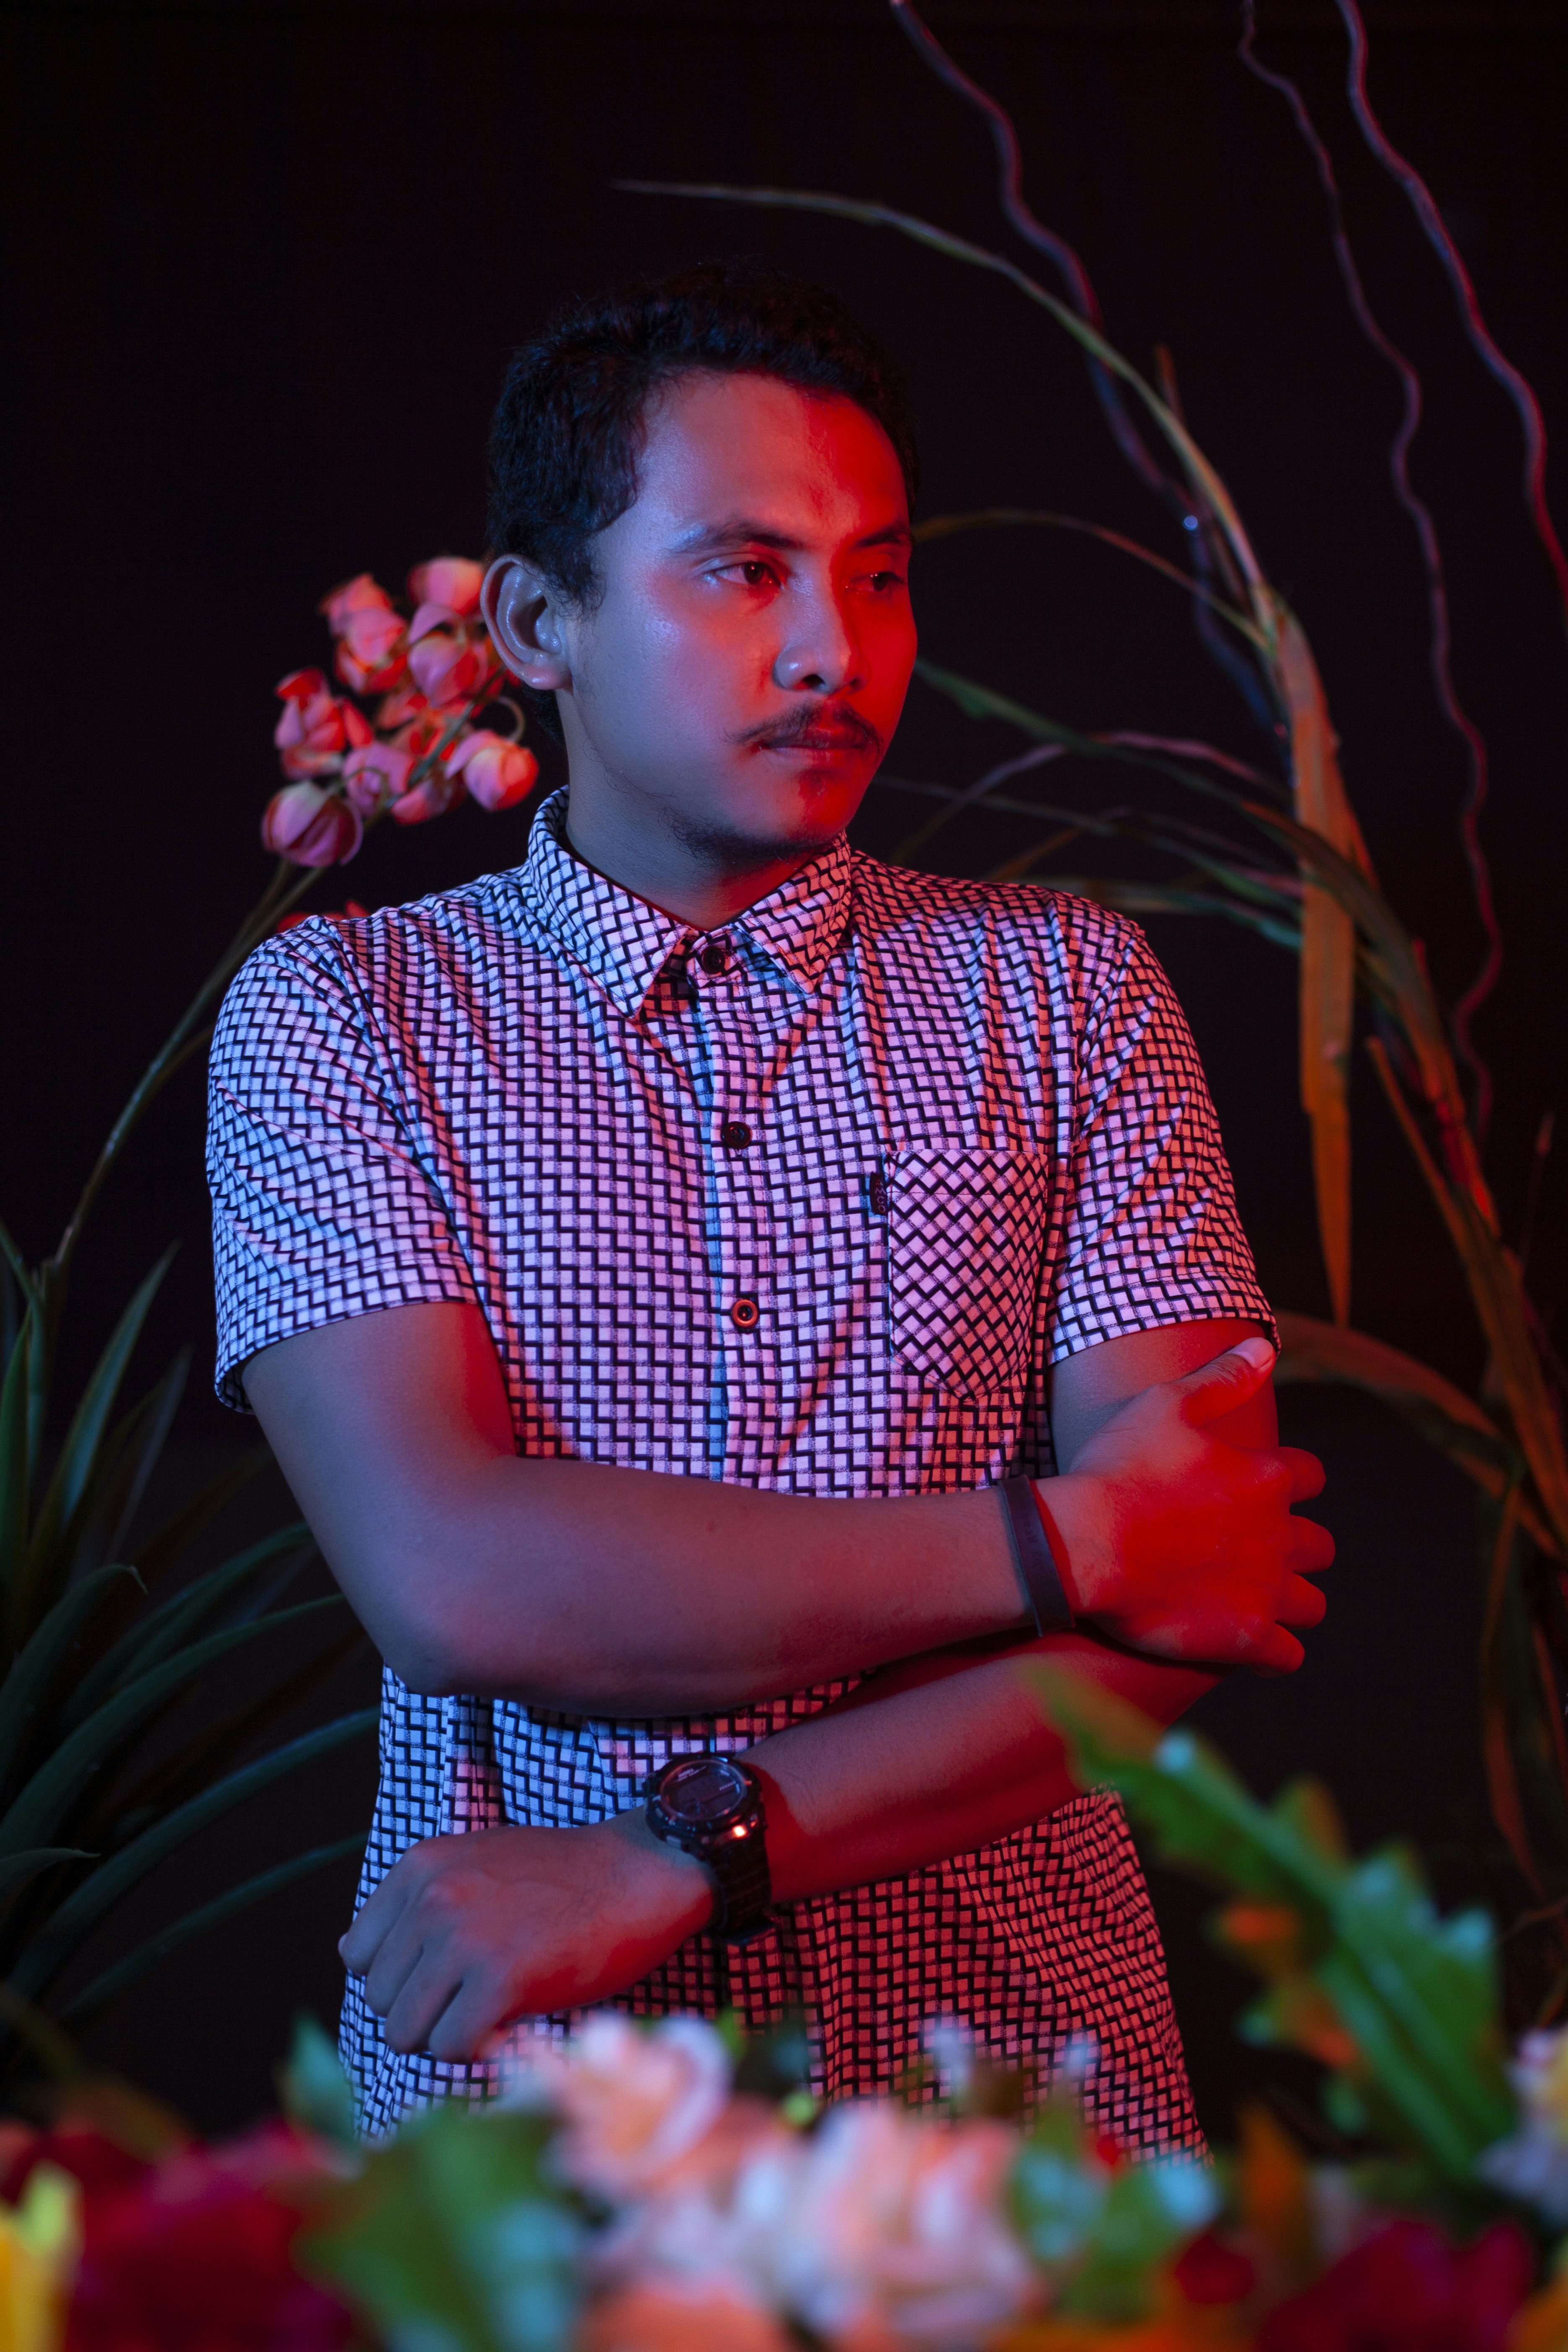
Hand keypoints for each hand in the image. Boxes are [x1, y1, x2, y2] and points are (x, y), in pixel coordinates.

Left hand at [339, 1812, 711, 2060]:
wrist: (641, 1872)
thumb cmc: (562, 1877)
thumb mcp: (474, 1864)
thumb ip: (417, 1904)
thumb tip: (349, 1957)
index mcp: (418, 1867)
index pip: (357, 1956)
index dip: (399, 1976)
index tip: (442, 1975)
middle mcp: (431, 1899)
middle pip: (379, 2000)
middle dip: (422, 2011)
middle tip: (473, 1996)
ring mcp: (463, 1939)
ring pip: (404, 2033)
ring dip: (444, 2035)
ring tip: (488, 2010)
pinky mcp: (500, 1981)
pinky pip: (449, 2049)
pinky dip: (475, 2051)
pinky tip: (509, 2022)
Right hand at [1045, 1337, 1330, 1672]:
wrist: (1081, 1544)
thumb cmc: (1119, 1470)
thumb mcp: (1166, 1405)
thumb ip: (1222, 1378)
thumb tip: (1266, 1347)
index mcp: (1267, 1478)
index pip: (1311, 1477)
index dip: (1288, 1482)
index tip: (1260, 1489)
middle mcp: (1278, 1536)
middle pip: (1319, 1545)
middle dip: (1295, 1546)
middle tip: (1254, 1548)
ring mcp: (1264, 1590)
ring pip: (1311, 1603)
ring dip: (1290, 1600)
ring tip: (1256, 1599)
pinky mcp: (1244, 1637)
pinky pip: (1287, 1656)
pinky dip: (1276, 1652)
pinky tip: (1251, 1644)